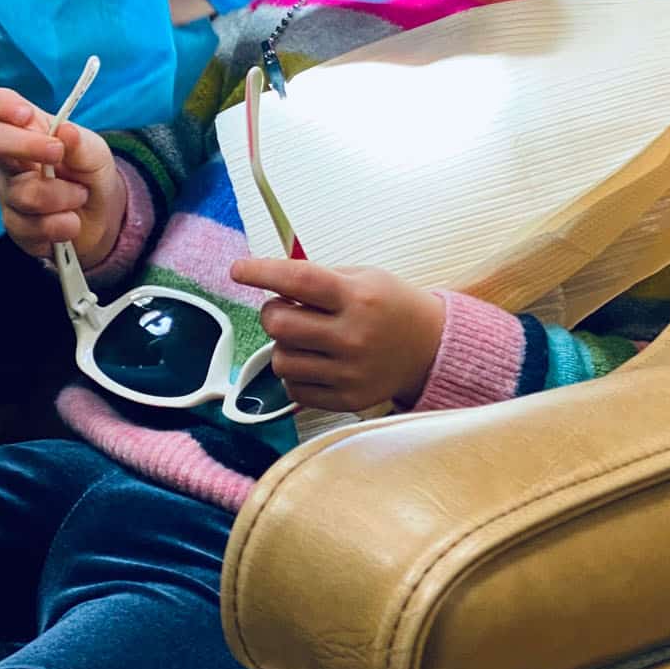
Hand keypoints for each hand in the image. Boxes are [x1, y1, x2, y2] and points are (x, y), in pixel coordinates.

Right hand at [0, 87, 126, 265]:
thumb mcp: (95, 154)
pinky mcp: (15, 227)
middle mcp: (10, 160)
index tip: (26, 115)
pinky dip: (62, 225)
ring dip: (64, 196)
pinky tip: (71, 222)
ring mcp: (9, 194)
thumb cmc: (91, 174)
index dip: (3, 106)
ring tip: (80, 195)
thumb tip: (65, 131)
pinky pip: (31, 228)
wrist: (103, 217)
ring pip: (24, 193)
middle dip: (27, 146)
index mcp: (27, 131)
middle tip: (57, 153)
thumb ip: (80, 143)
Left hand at [229, 256, 445, 410]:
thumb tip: (269, 281)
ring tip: (307, 338)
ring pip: (280, 360)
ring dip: (284, 346)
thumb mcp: (364, 277)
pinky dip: (296, 373)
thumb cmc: (390, 306)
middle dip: (272, 313)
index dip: (262, 273)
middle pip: (279, 324)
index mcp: (357, 297)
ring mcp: (349, 372)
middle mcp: (352, 336)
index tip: (239, 270)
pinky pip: (293, 389)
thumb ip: (318, 279)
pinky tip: (315, 361)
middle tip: (287, 309)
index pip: (298, 281)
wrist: (430, 348)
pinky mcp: (346, 399)